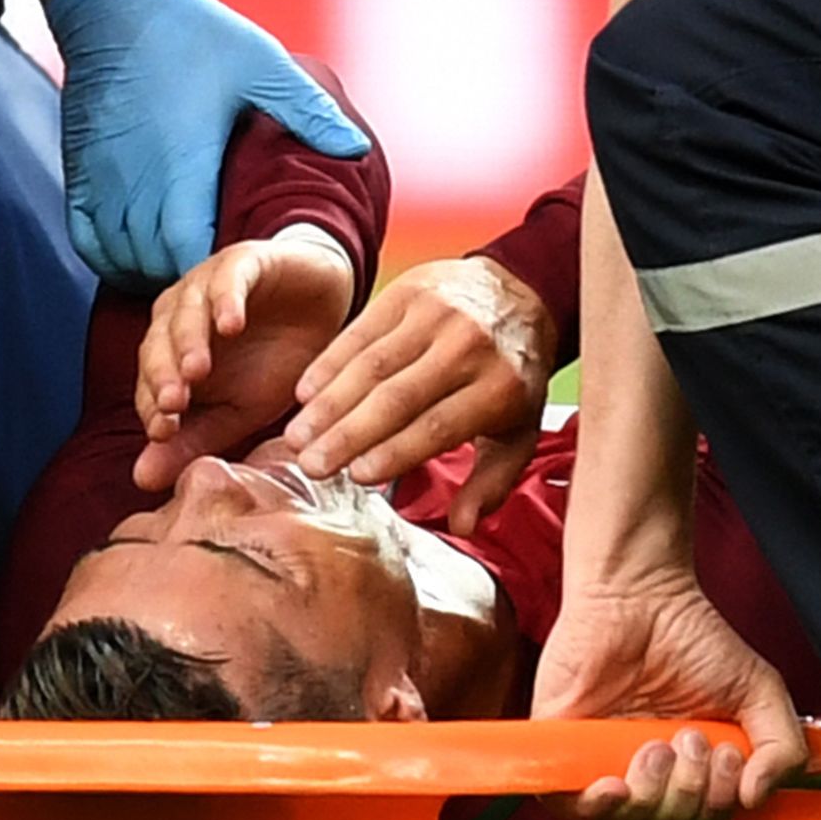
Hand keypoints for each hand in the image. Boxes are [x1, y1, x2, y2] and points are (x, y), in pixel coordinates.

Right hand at [48, 0, 370, 287]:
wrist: (116, 1)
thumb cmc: (195, 32)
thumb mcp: (261, 65)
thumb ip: (308, 112)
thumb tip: (359, 149)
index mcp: (185, 166)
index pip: (193, 253)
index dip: (217, 270)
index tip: (243, 265)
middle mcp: (137, 183)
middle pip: (157, 266)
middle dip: (190, 280)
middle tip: (223, 278)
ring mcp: (102, 181)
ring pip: (120, 260)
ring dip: (151, 272)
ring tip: (186, 268)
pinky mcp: (79, 174)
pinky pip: (86, 241)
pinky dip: (110, 258)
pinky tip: (138, 253)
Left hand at [134, 236, 354, 490]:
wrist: (322, 308)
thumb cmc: (276, 361)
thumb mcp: (239, 411)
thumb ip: (194, 441)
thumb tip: (141, 480)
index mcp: (172, 356)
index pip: (151, 384)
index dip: (154, 408)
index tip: (164, 434)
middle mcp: (179, 318)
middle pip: (157, 346)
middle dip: (163, 375)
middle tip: (174, 404)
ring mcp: (207, 286)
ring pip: (184, 312)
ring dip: (188, 341)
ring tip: (197, 370)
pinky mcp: (241, 261)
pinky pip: (226, 280)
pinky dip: (225, 301)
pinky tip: (231, 324)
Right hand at [286, 257, 556, 533]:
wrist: (522, 293)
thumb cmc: (513, 376)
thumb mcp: (519, 431)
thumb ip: (491, 482)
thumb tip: (462, 526)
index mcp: (501, 387)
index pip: (437, 424)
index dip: (395, 451)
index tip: (357, 476)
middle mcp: (468, 347)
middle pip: (397, 397)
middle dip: (348, 434)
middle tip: (312, 464)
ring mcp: (436, 315)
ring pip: (371, 365)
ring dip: (329, 404)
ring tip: (298, 437)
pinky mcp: (409, 294)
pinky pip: (359, 332)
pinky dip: (328, 364)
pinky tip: (304, 394)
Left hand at [533, 568, 806, 819]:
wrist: (637, 594)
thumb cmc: (691, 636)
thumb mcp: (759, 690)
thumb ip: (781, 746)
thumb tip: (757, 797)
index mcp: (689, 766)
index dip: (717, 805)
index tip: (727, 759)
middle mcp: (647, 770)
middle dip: (688, 794)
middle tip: (691, 741)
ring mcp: (604, 759)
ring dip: (652, 794)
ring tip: (657, 746)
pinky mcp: (564, 747)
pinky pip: (567, 803)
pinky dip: (594, 806)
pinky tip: (613, 784)